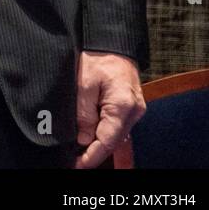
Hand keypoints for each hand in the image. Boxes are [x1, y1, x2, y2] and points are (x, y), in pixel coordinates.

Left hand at [75, 50, 145, 167]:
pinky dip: (104, 132)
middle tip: (73, 160)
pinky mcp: (131, 107)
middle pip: (113, 141)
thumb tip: (83, 140)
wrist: (112, 43)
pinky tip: (89, 136)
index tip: (77, 166)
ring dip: (98, 143)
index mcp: (123, 106)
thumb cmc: (97, 59)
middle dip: (93, 152)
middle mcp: (134, 111)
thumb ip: (84, 114)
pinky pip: (117, 126)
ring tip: (78, 151)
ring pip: (116, 135)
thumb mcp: (83, 84)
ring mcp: (135, 110)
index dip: (91, 157)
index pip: (107, 141)